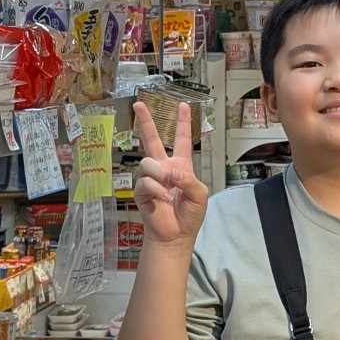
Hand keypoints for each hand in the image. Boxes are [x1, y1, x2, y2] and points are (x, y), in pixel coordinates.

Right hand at [133, 101, 208, 248]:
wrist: (175, 235)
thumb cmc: (189, 215)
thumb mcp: (200, 195)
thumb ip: (190, 181)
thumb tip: (173, 172)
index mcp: (181, 165)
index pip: (182, 139)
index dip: (183, 122)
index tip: (184, 106)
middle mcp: (164, 168)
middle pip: (152, 140)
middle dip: (146, 122)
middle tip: (139, 105)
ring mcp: (151, 179)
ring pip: (148, 163)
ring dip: (161, 176)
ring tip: (168, 190)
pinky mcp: (140, 191)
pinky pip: (145, 182)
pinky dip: (156, 190)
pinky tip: (162, 199)